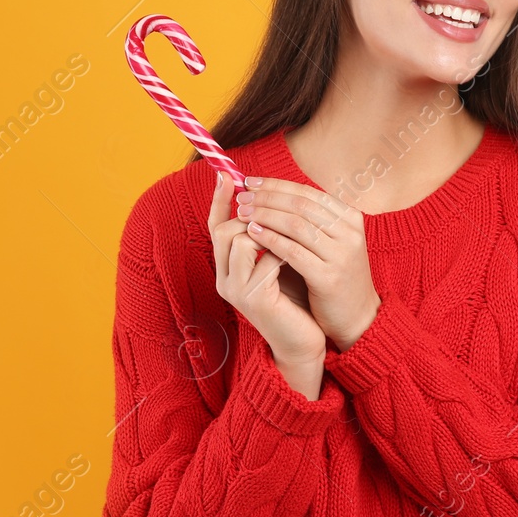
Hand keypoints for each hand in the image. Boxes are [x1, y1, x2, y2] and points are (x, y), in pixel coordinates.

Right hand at [209, 172, 325, 365]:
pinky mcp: (255, 300)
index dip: (219, 200)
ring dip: (270, 232)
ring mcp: (236, 291)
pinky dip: (284, 252)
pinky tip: (299, 257)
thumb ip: (270, 236)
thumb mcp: (279, 261)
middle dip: (252, 215)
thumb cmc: (294, 299)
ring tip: (292, 239)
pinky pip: (266, 261)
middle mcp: (225, 279)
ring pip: (241, 240)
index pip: (215, 226)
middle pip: (223, 230)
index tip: (227, 173)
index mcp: (228, 267)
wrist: (303, 342)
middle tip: (276, 213)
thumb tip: (273, 198)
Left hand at [235, 176, 380, 350]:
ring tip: (242, 213)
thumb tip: (269, 193)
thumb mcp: (327, 242)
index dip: (276, 185)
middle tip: (241, 197)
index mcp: (350, 218)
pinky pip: (293, 251)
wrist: (357, 317)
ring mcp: (342, 254)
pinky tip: (253, 233)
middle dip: (267, 198)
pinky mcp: (329, 277)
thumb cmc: (333, 276)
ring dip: (265, 215)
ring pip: (296, 224)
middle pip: (300, 205)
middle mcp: (350, 232)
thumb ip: (306, 220)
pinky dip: (270, 239)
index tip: (250, 182)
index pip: (307, 193)